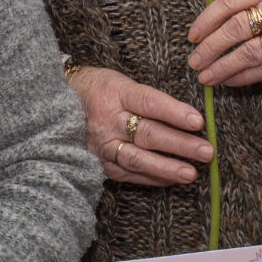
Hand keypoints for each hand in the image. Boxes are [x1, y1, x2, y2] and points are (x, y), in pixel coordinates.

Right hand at [68, 65, 211, 186]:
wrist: (55, 104)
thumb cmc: (97, 89)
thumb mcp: (118, 81)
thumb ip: (146, 98)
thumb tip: (185, 116)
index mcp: (114, 93)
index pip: (148, 103)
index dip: (174, 112)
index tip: (198, 121)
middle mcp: (107, 121)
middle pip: (147, 134)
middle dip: (180, 144)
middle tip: (206, 151)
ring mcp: (101, 145)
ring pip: (138, 159)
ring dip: (167, 167)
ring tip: (191, 173)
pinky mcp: (98, 163)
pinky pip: (128, 174)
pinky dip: (151, 178)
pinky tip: (171, 180)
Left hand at [188, 0, 261, 86]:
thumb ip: (243, 2)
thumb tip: (204, 26)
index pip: (230, 1)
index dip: (207, 20)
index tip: (193, 36)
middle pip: (236, 28)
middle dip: (211, 47)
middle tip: (195, 60)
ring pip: (247, 53)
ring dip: (222, 67)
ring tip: (205, 76)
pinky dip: (242, 77)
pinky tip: (228, 80)